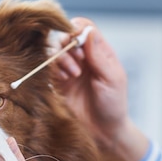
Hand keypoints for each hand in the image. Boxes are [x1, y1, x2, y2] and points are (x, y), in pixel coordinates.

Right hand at [56, 18, 148, 160]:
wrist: (103, 131)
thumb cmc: (113, 105)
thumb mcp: (112, 79)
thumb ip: (99, 56)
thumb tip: (88, 32)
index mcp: (100, 52)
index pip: (85, 28)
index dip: (78, 30)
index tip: (77, 42)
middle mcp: (83, 57)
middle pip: (66, 37)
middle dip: (68, 46)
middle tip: (78, 62)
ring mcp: (69, 69)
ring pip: (55, 50)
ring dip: (61, 58)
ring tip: (73, 75)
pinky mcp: (58, 82)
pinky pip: (48, 67)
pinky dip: (53, 69)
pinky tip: (64, 80)